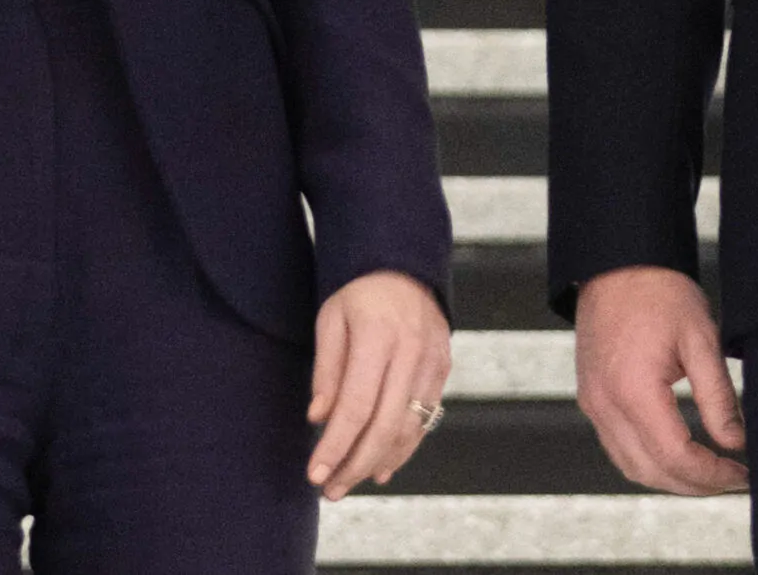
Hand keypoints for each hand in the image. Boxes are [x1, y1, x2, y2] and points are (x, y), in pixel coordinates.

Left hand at [307, 269, 449, 498]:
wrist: (405, 268)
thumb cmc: (359, 294)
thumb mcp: (331, 320)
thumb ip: (326, 370)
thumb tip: (319, 418)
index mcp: (377, 335)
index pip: (355, 406)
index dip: (335, 445)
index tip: (315, 473)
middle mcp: (410, 351)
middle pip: (384, 425)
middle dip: (355, 465)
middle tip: (330, 489)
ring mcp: (432, 362)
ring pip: (408, 429)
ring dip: (377, 463)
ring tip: (349, 482)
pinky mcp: (443, 370)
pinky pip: (424, 420)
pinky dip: (402, 449)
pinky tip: (381, 467)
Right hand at [574, 265, 745, 494]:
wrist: (616, 262)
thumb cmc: (660, 292)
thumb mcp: (701, 338)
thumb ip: (719, 396)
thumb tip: (736, 443)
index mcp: (633, 390)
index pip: (676, 457)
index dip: (713, 475)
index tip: (743, 474)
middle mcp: (605, 404)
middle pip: (652, 472)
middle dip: (696, 485)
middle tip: (733, 479)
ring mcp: (593, 404)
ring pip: (632, 467)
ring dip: (672, 479)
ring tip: (711, 473)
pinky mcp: (591, 399)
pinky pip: (618, 449)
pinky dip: (650, 462)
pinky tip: (678, 455)